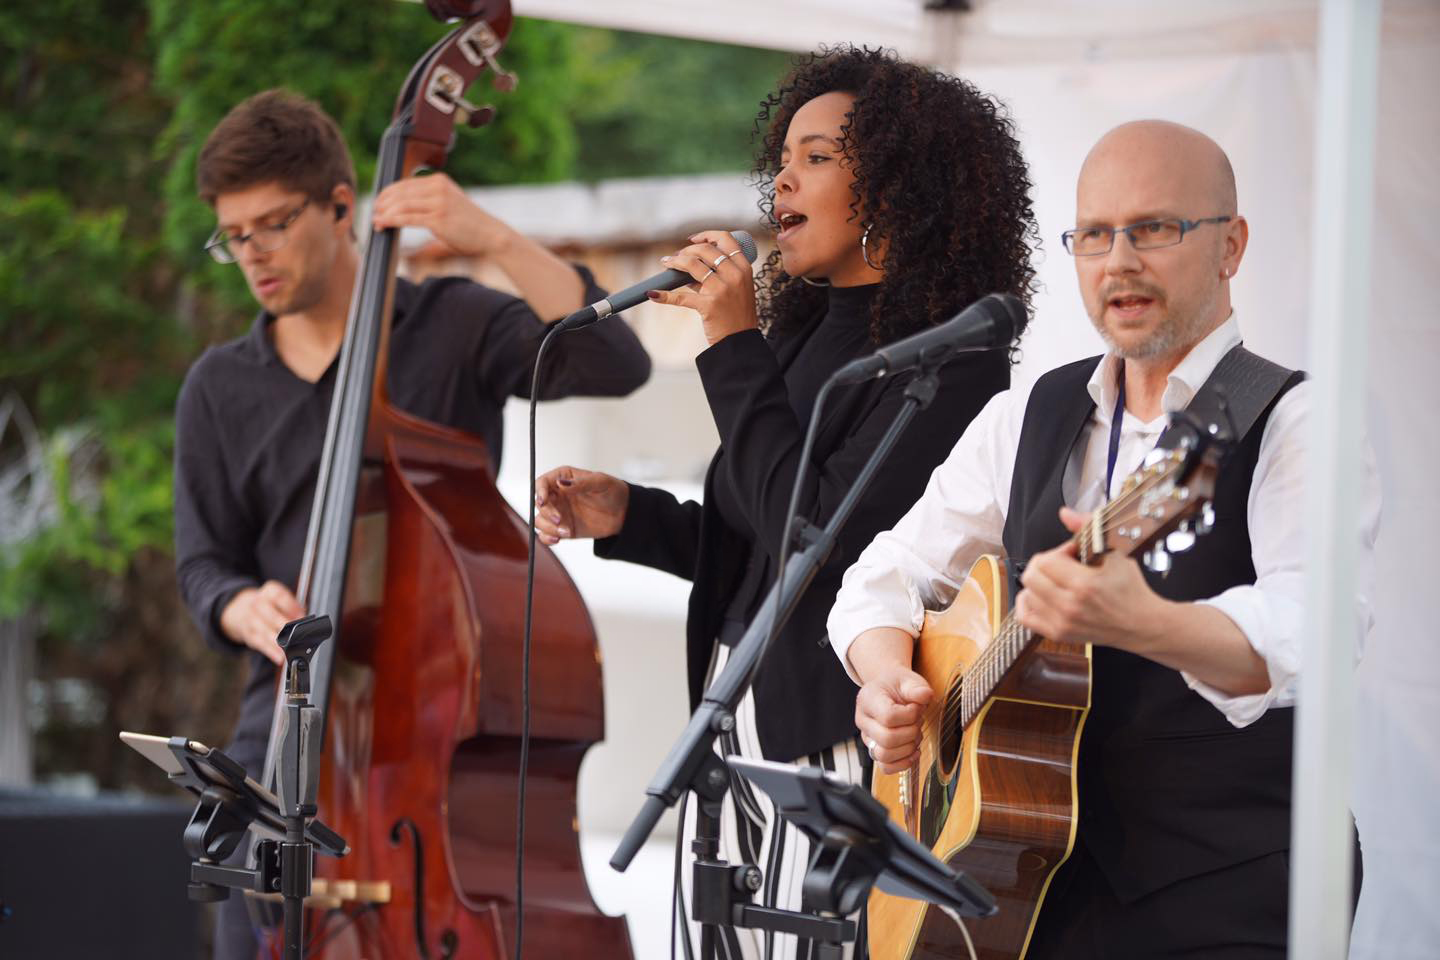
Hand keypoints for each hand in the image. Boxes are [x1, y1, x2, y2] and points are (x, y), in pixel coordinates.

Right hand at [219, 580, 304, 665]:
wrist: (241, 609)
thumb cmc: (269, 605)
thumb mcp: (279, 600)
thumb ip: (293, 608)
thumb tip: (303, 618)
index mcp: (269, 592)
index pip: (279, 596)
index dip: (291, 606)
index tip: (301, 616)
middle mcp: (258, 604)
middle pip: (270, 615)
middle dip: (284, 625)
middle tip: (295, 634)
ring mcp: (250, 619)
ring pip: (264, 631)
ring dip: (277, 642)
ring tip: (288, 650)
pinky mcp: (248, 635)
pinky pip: (260, 644)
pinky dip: (270, 652)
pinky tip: (279, 657)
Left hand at [371, 172, 512, 257]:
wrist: (490, 236)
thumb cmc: (469, 225)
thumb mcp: (449, 204)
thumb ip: (430, 200)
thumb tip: (405, 206)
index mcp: (440, 181)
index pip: (406, 183)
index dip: (388, 192)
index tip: (378, 202)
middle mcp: (438, 188)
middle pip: (400, 192)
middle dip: (383, 202)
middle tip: (374, 211)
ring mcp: (439, 203)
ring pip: (402, 204)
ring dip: (385, 212)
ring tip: (376, 220)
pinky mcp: (439, 219)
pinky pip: (408, 218)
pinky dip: (392, 221)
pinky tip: (383, 224)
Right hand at [534, 466, 628, 544]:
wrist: (624, 513)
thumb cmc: (613, 492)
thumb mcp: (601, 482)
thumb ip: (581, 483)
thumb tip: (561, 483)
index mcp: (564, 478)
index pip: (542, 483)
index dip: (539, 491)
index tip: (544, 501)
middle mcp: (558, 495)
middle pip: (539, 503)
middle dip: (547, 512)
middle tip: (560, 519)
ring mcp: (559, 512)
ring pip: (540, 520)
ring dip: (548, 527)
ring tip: (566, 532)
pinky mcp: (563, 528)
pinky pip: (546, 534)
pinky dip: (547, 538)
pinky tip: (558, 539)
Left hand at [645, 229, 757, 345]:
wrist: (740, 342)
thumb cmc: (737, 315)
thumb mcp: (737, 289)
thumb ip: (719, 275)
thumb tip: (688, 267)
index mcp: (743, 268)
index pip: (725, 239)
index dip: (706, 235)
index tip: (691, 239)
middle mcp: (734, 275)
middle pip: (705, 250)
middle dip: (685, 251)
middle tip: (675, 257)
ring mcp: (722, 289)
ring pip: (692, 265)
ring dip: (674, 262)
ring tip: (665, 264)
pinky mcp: (709, 305)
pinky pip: (681, 297)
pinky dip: (664, 296)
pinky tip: (653, 294)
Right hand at [855, 664, 933, 774]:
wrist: (888, 691)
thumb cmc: (897, 686)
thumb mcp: (907, 679)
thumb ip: (917, 687)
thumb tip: (925, 696)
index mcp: (868, 699)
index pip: (888, 717)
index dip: (909, 715)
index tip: (917, 707)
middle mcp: (863, 720)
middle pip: (887, 739)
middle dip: (911, 732)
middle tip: (918, 721)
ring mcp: (868, 738)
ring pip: (885, 755)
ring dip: (908, 747)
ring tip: (915, 733)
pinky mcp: (875, 750)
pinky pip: (886, 767)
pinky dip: (903, 763)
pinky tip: (914, 750)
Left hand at [1013, 506, 1164, 650]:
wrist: (1141, 624)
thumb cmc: (1130, 588)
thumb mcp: (1115, 552)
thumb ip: (1088, 527)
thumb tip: (1065, 513)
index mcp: (1084, 584)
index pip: (1046, 560)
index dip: (1057, 552)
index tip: (1072, 555)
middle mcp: (1070, 606)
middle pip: (1031, 576)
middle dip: (1044, 565)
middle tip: (1063, 566)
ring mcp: (1062, 623)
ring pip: (1026, 594)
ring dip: (1038, 583)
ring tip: (1057, 581)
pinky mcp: (1058, 634)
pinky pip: (1025, 616)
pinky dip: (1028, 603)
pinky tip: (1041, 595)